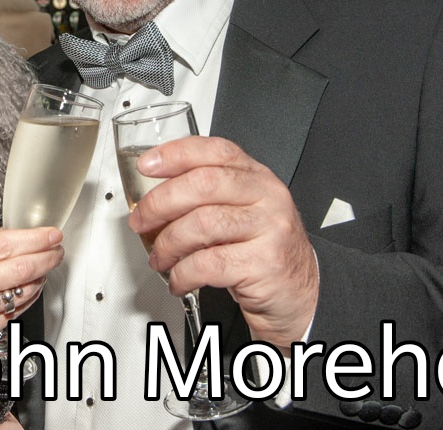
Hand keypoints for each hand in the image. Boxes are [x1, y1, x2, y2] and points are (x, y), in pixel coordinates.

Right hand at [0, 227, 62, 389]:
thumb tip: (10, 238)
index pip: (4, 246)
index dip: (35, 239)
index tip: (50, 234)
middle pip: (19, 269)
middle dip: (47, 256)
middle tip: (57, 249)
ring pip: (22, 292)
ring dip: (41, 277)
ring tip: (46, 265)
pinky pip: (15, 313)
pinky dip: (27, 298)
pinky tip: (29, 288)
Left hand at [128, 135, 316, 349]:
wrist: (301, 292)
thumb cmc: (262, 249)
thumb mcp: (241, 211)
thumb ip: (207, 196)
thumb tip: (152, 196)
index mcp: (257, 177)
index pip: (215, 151)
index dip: (176, 154)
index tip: (146, 165)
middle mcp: (267, 196)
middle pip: (203, 184)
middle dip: (161, 202)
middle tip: (141, 220)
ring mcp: (269, 229)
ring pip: (201, 224)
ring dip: (168, 243)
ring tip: (159, 256)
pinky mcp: (264, 263)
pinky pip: (209, 264)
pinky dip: (183, 273)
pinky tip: (178, 279)